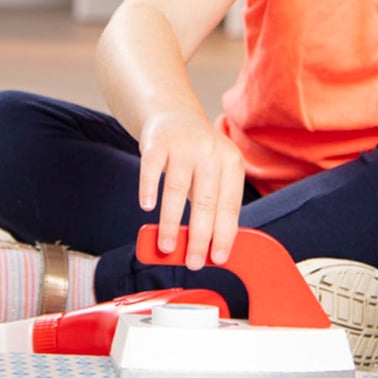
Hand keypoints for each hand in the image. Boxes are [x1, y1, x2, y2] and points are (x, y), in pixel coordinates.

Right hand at [137, 109, 246, 270]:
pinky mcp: (158, 141)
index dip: (224, 233)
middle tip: (192, 262)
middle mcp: (210, 151)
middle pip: (206, 200)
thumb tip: (207, 248)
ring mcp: (184, 144)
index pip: (230, 204)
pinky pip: (152, 168)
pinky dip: (149, 188)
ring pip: (177, 188)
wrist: (174, 114)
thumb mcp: (215, 174)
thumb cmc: (197, 155)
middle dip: (199, 236)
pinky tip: (147, 207)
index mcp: (231, 162)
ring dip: (172, 221)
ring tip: (167, 246)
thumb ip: (212, 206)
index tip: (218, 258)